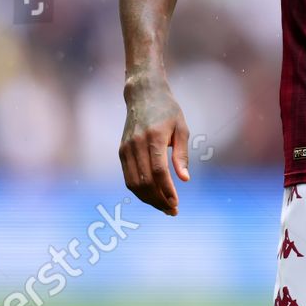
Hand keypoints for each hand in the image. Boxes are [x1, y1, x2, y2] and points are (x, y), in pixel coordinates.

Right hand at [119, 72, 191, 215]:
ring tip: (164, 207)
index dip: (167, 190)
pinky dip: (139, 191)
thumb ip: (182, 154)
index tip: (176, 203)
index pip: (158, 171)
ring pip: (133, 183)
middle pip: (145, 181)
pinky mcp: (121, 151)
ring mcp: (126, 149)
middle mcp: (136, 144)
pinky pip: (128, 177)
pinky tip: (152, 196)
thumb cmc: (167, 110)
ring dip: (148, 199)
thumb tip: (184, 179)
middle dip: (159, 200)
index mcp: (154, 137)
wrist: (142, 94)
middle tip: (172, 210)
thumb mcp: (181, 128)